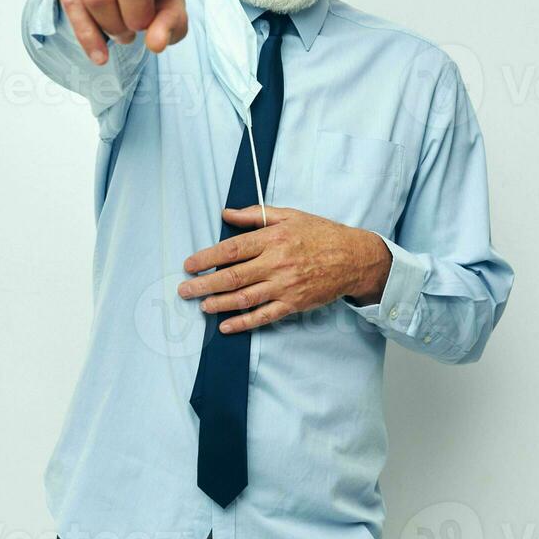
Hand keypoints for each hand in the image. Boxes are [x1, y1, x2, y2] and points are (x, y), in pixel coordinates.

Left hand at [178, 205, 391, 333]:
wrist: (353, 258)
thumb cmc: (320, 233)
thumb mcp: (289, 215)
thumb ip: (255, 214)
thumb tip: (226, 213)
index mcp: (273, 238)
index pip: (232, 249)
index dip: (207, 258)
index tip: (189, 264)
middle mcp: (276, 263)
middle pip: (232, 276)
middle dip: (204, 284)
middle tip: (185, 290)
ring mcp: (285, 286)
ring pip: (245, 298)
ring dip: (219, 303)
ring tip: (201, 305)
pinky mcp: (293, 304)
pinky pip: (264, 316)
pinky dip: (244, 322)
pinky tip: (226, 325)